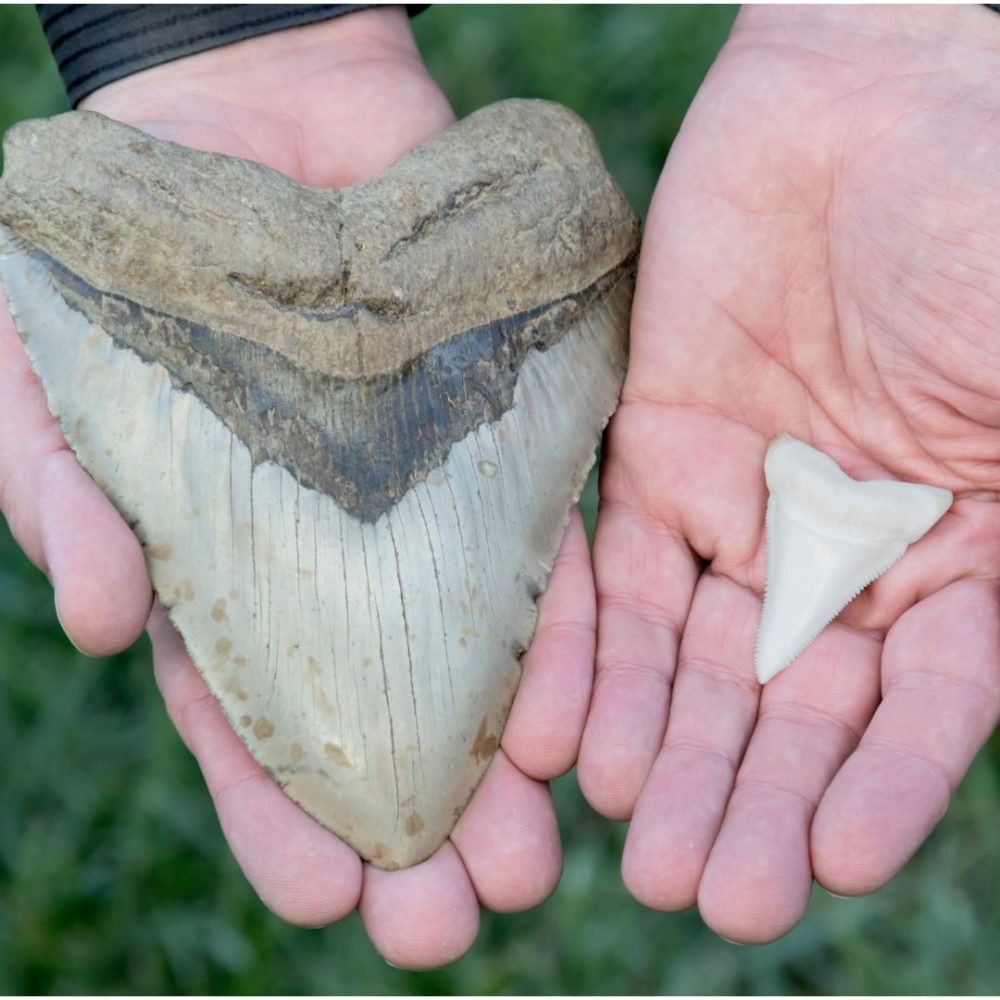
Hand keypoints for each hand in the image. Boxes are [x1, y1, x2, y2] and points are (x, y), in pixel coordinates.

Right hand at [0, 7, 597, 966]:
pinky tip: (576, 718)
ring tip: (533, 861)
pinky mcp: (497, 434)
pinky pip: (537, 541)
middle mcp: (338, 555)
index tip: (322, 901)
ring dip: (500, 758)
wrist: (241, 117)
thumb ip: (66, 489)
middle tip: (451, 921)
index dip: (282, 812)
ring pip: (470, 651)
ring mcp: (422, 499)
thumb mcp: (53, 373)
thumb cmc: (129, 254)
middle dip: (412, 821)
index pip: (256, 717)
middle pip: (379, 711)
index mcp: (228, 569)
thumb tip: (104, 621)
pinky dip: (556, 627)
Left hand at [580, 4, 999, 942]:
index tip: (828, 864)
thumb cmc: (989, 219)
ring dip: (661, 747)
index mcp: (959, 550)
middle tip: (700, 893)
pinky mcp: (652, 451)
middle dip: (747, 795)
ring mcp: (741, 500)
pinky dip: (590, 651)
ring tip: (627, 835)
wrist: (877, 96)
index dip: (883, 787)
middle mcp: (842, 545)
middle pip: (789, 701)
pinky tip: (562, 731)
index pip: (921, 705)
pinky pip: (611, 570)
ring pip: (691, 655)